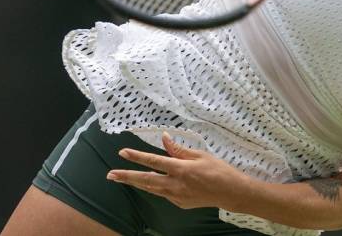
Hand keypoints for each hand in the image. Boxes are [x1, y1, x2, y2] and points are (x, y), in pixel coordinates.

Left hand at [107, 133, 252, 209]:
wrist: (230, 193)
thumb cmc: (218, 170)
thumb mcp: (200, 155)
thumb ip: (179, 149)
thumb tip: (164, 138)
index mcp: (181, 169)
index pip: (154, 161)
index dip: (137, 156)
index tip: (123, 152)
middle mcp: (175, 184)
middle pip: (146, 180)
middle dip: (127, 177)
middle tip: (111, 174)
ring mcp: (176, 196)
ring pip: (151, 188)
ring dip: (136, 183)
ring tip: (122, 179)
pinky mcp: (179, 203)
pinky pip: (163, 193)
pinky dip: (155, 187)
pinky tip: (151, 183)